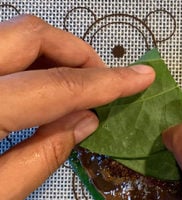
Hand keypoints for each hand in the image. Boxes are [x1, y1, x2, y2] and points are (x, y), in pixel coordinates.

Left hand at [0, 15, 154, 199]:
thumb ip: (44, 155)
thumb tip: (87, 119)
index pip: (56, 88)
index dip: (106, 83)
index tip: (141, 77)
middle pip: (29, 35)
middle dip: (79, 54)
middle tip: (104, 80)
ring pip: (10, 34)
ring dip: (55, 53)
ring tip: (79, 83)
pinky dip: (30, 61)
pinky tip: (43, 86)